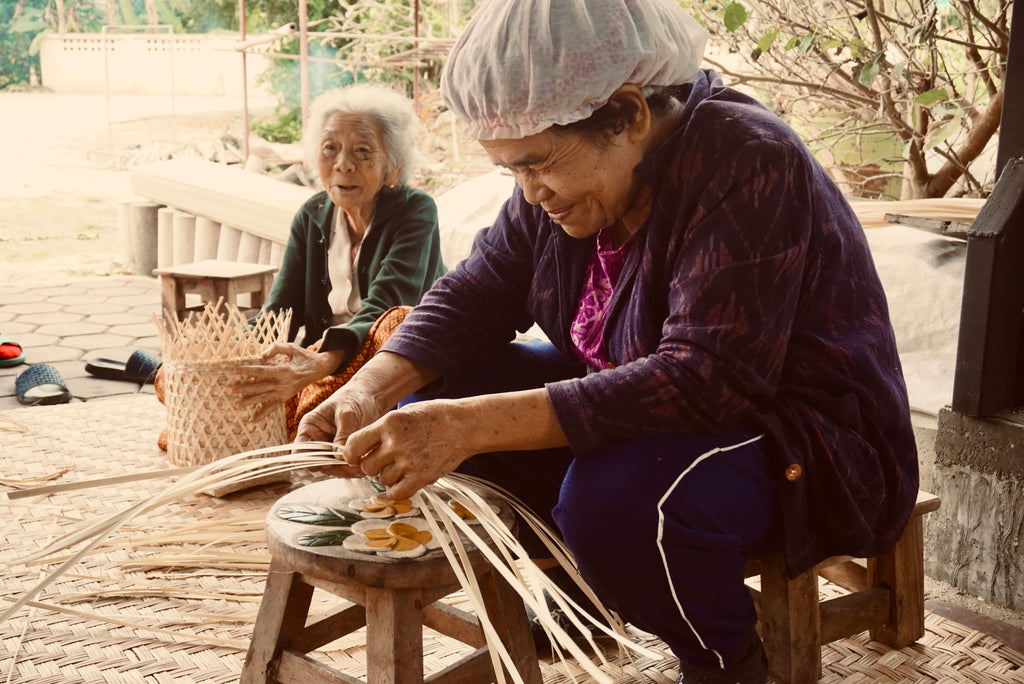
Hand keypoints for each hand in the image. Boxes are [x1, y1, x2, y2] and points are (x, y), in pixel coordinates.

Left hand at [232, 343, 343, 418]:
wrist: (319, 369)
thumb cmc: (304, 356)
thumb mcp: (292, 347)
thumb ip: (276, 348)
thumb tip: (261, 355)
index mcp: (285, 371)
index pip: (263, 371)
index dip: (249, 370)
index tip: (236, 369)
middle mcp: (284, 383)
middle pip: (261, 386)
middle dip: (244, 388)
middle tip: (230, 390)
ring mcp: (284, 392)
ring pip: (264, 397)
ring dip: (250, 401)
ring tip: (237, 404)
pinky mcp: (285, 397)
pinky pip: (273, 406)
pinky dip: (263, 413)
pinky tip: (254, 419)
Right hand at [295, 383, 386, 476]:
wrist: (370, 397)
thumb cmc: (354, 398)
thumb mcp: (347, 413)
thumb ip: (342, 434)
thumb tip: (338, 457)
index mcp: (309, 427)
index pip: (299, 451)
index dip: (308, 460)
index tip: (326, 462)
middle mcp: (316, 441)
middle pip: (316, 463)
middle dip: (332, 467)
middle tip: (350, 466)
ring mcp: (329, 448)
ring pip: (331, 468)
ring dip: (344, 471)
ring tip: (361, 469)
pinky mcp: (343, 453)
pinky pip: (343, 467)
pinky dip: (352, 470)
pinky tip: (363, 469)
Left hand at [343, 399, 476, 499]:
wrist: (464, 425)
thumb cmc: (433, 417)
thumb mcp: (403, 414)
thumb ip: (381, 430)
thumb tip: (360, 450)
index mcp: (389, 423)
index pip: (353, 445)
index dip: (350, 454)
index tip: (355, 457)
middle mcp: (396, 443)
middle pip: (366, 466)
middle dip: (372, 466)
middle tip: (385, 461)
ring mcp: (410, 461)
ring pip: (382, 479)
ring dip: (388, 476)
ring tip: (403, 465)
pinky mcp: (422, 476)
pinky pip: (396, 493)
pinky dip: (396, 490)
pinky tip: (404, 480)